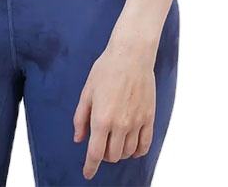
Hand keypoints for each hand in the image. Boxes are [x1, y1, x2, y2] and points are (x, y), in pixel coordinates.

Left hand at [72, 40, 156, 178]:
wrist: (131, 54)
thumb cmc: (106, 69)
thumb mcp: (87, 91)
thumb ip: (81, 117)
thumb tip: (78, 138)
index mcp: (101, 118)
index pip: (95, 153)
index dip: (90, 167)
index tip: (87, 173)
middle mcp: (120, 124)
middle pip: (112, 156)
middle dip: (104, 155)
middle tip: (101, 143)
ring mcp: (136, 122)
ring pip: (128, 152)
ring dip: (120, 152)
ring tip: (115, 141)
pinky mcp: (149, 118)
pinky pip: (145, 145)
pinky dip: (137, 151)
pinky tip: (132, 145)